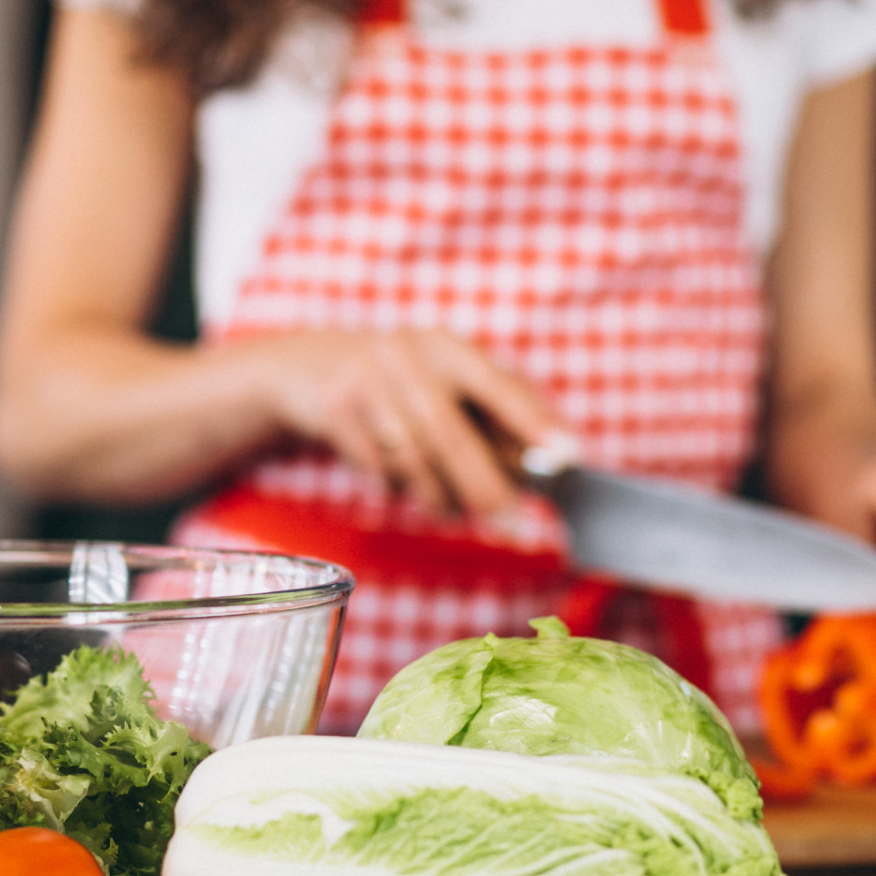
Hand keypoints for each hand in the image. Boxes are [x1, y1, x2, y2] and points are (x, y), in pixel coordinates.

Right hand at [250, 329, 562, 515]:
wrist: (310, 369)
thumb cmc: (398, 384)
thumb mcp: (442, 382)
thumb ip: (491, 417)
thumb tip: (542, 463)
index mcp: (447, 347)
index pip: (499, 386)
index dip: (533, 423)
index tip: (566, 457)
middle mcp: (407, 356)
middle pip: (451, 435)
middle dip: (486, 488)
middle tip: (516, 528)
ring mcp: (366, 383)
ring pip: (412, 461)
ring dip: (439, 498)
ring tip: (454, 509)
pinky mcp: (336, 412)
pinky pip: (378, 471)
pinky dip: (398, 487)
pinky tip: (400, 478)